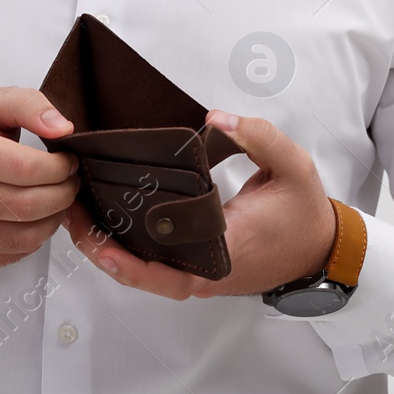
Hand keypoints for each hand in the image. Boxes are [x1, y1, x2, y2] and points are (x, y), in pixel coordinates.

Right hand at [0, 87, 80, 271]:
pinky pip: (15, 254)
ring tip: (56, 198)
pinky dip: (36, 238)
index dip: (58, 167)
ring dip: (54, 218)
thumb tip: (62, 128)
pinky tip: (35, 217)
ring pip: (25, 236)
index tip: (67, 161)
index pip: (23, 167)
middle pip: (26, 205)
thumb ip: (28, 104)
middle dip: (63, 193)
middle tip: (69, 181)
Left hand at [62, 109, 337, 299]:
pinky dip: (127, 250)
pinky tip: (103, 222)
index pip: (172, 268)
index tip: (101, 241)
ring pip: (147, 273)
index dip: (132, 261)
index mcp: (229, 252)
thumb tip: (216, 118)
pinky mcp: (199, 269)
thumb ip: (258, 137)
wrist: (321, 249)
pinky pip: (157, 266)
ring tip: (76, 217)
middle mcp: (209, 272)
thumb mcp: (294, 166)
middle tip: (72, 218)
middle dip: (104, 252)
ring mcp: (203, 275)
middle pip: (147, 275)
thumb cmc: (304, 213)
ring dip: (109, 251)